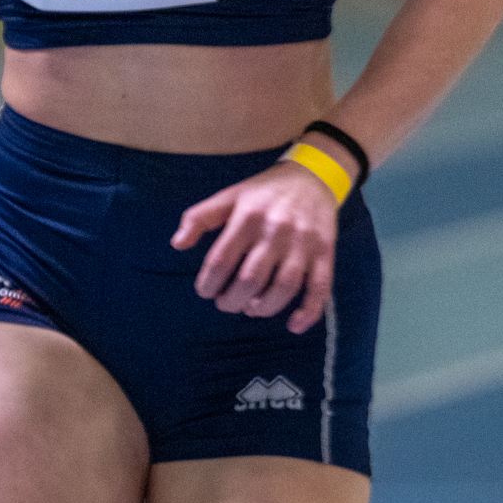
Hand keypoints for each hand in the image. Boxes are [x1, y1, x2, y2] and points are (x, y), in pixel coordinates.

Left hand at [171, 159, 337, 335]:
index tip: (205, 291)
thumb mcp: (229, 196)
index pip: (222, 259)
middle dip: (233, 300)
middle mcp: (276, 230)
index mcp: (248, 216)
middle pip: (251, 278)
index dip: (209, 283)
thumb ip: (199, 217)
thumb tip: (177, 244)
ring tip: (251, 309)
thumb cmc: (263, 192)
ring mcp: (303, 243)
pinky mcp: (325, 253)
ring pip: (284, 286)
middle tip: (226, 303)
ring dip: (264, 308)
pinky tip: (293, 325)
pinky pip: (320, 288)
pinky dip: (308, 312)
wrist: (312, 177)